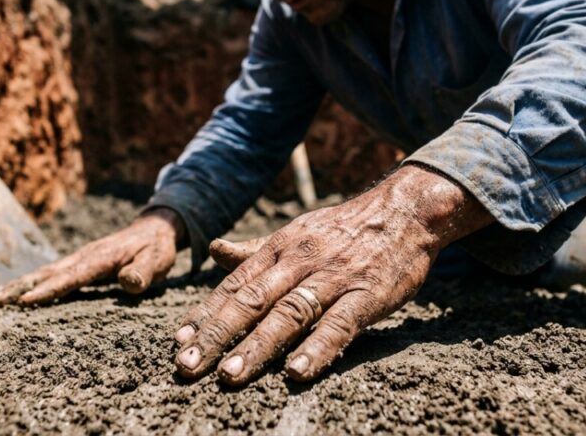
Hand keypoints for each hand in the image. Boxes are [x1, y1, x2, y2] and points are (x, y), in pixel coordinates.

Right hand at [0, 208, 183, 305]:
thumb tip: (128, 282)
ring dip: (17, 285)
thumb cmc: (156, 249)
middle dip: (19, 287)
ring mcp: (78, 259)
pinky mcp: (78, 264)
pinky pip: (50, 274)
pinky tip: (15, 293)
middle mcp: (83, 257)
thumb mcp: (157, 260)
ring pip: (43, 273)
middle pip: (46, 274)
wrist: (154, 230)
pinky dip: (30, 283)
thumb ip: (143, 272)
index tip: (26, 301)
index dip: (50, 290)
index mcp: (100, 258)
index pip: (71, 277)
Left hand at [172, 165, 491, 384]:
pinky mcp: (368, 295)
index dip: (206, 312)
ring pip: (289, 314)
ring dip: (257, 346)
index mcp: (281, 247)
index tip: (179, 340)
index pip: (235, 283)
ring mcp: (334, 278)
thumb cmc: (345, 229)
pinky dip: (316, 348)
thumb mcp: (297, 232)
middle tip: (188, 365)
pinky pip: (339, 324)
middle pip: (252, 300)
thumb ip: (255, 249)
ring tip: (229, 375)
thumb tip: (213, 250)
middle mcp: (300, 261)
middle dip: (217, 334)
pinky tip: (295, 373)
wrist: (406, 210)